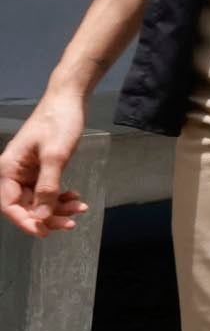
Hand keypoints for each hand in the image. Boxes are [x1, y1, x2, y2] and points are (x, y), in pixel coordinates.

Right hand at [0, 90, 88, 237]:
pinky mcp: (41, 167)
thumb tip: (42, 216)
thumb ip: (48, 187)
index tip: (44, 232)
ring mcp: (28, 170)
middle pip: (26, 205)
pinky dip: (61, 196)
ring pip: (39, 199)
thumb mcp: (55, 155)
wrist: (70, 98)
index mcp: (9, 169)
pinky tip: (75, 198)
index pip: (10, 205)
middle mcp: (14, 172)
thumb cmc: (60, 122)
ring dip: (57, 208)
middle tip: (71, 224)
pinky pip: (47, 189)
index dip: (26, 221)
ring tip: (80, 208)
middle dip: (48, 216)